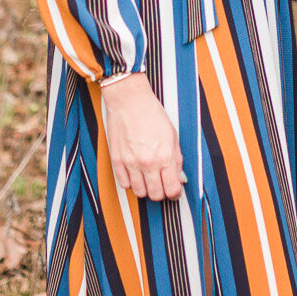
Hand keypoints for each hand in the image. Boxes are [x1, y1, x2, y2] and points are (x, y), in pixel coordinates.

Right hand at [101, 73, 184, 200]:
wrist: (129, 100)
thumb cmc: (151, 114)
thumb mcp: (172, 135)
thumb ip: (176, 160)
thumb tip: (179, 178)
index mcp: (165, 156)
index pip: (172, 189)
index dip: (175, 193)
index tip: (174, 190)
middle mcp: (148, 162)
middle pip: (156, 195)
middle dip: (161, 192)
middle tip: (162, 184)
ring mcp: (131, 163)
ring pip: (139, 192)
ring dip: (145, 188)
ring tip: (148, 177)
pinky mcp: (117, 160)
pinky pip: (124, 184)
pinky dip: (130, 182)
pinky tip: (135, 172)